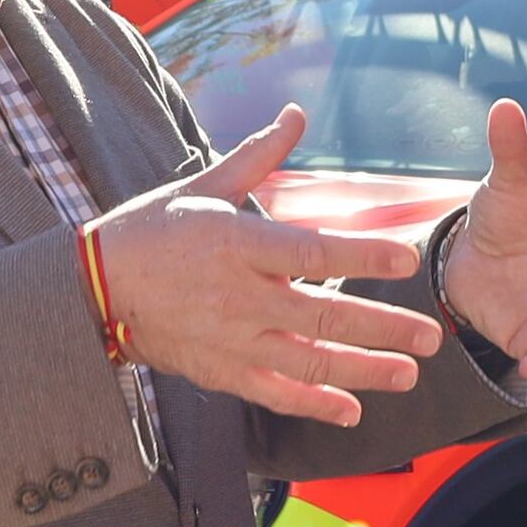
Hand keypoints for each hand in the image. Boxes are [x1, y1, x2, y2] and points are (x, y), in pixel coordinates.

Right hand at [90, 106, 438, 425]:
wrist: (95, 288)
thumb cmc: (152, 231)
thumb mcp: (204, 187)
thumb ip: (259, 156)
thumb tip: (297, 115)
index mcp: (239, 242)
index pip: (315, 251)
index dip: (365, 255)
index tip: (408, 261)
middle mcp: (240, 295)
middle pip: (324, 313)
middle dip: (384, 327)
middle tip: (431, 336)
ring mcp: (231, 339)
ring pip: (308, 360)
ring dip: (363, 370)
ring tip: (408, 374)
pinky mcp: (220, 371)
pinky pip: (275, 392)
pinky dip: (314, 404)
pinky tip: (351, 411)